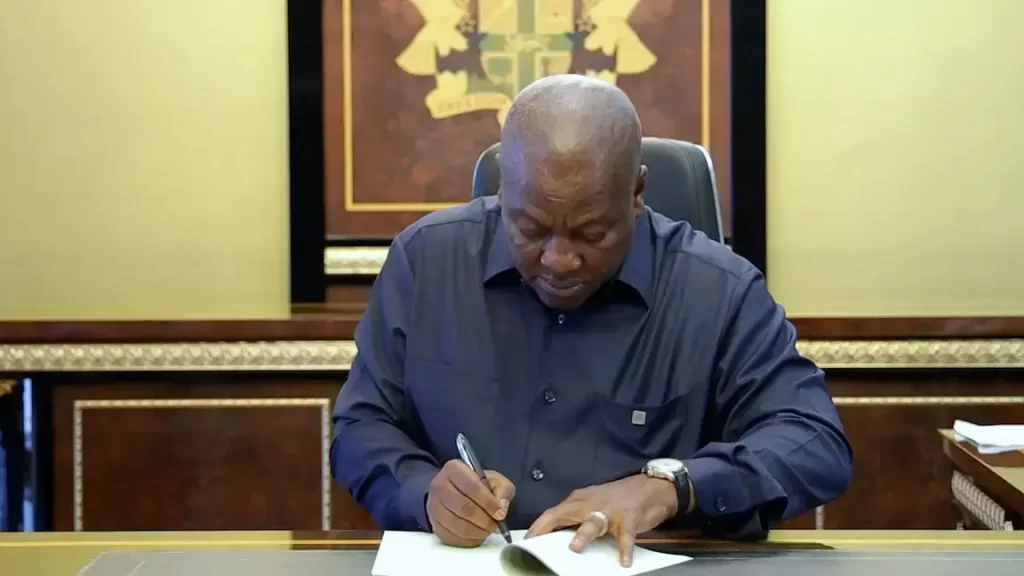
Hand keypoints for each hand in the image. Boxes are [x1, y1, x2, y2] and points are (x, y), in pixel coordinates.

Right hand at [426, 459, 515, 547]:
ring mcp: (434, 506)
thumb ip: (502, 490)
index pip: (471, 486)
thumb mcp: (493, 480)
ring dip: (477, 531)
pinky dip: (468, 540)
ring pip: (457, 525)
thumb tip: (502, 508)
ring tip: (488, 530)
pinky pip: (451, 537)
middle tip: (496, 525)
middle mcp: (439, 486)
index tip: (500, 514)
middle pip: (463, 507)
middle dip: (484, 520)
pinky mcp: (434, 524)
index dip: (488, 503)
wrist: (454, 491)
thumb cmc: (476, 485)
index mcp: (454, 469)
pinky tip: (477, 535)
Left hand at [526, 475, 677, 566]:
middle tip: (536, 544)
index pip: (551, 513)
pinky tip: (624, 561)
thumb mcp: (591, 504)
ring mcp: (610, 511)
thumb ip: (574, 517)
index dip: (537, 527)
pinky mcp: (629, 518)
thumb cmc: (617, 498)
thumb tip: (554, 535)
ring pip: (593, 522)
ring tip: (575, 548)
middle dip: (549, 528)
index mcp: (578, 501)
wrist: (649, 487)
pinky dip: (625, 548)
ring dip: (583, 534)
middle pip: (564, 514)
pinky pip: (625, 535)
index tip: (525, 541)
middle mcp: (590, 504)